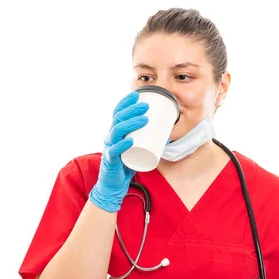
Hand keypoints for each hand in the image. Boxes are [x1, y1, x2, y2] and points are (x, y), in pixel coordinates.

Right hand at [89, 91, 148, 212]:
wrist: (114, 184)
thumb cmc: (126, 164)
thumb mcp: (138, 149)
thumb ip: (150, 142)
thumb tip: (168, 135)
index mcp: (115, 132)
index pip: (117, 112)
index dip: (125, 102)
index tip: (137, 95)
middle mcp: (110, 136)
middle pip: (118, 118)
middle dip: (132, 110)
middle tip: (146, 106)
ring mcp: (109, 147)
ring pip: (117, 131)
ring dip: (130, 123)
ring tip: (144, 119)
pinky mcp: (111, 160)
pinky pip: (115, 151)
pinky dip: (123, 145)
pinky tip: (130, 141)